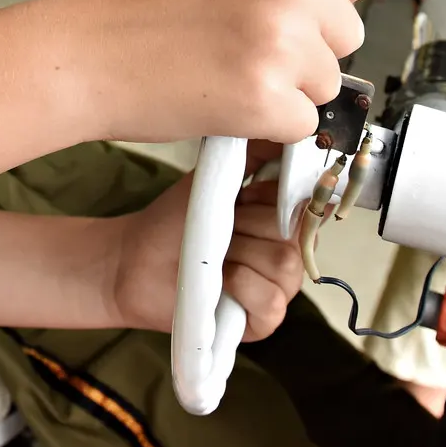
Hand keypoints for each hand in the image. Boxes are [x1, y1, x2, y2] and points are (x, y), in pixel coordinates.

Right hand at [69, 0, 374, 145]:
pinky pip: (303, 124)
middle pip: (350, 35)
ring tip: (227, 73)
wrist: (86, 57)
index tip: (302, 13)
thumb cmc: (144, 12)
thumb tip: (342, 3)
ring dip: (288, 89)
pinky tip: (224, 102)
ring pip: (329, 84)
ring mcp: (282, 44)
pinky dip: (269, 124)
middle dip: (309, 50)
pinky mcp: (268, 99)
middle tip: (244, 48)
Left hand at [109, 172, 302, 339]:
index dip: (278, 197)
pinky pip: (272, 301)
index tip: (246, 194)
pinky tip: (219, 280)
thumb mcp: (215, 177)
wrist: (136, 259)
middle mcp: (288, 253)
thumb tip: (288, 124)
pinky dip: (241, 285)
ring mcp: (278, 289)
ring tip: (214, 254)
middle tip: (220, 227)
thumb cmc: (176, 220)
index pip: (309, 204)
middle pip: (293, 235)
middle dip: (248, 224)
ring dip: (240, 254)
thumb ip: (255, 153)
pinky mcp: (264, 322)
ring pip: (284, 266)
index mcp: (282, 219)